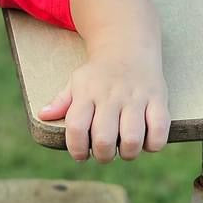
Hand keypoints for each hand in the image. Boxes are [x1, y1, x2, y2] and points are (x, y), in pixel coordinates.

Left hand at [37, 53, 170, 162]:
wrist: (129, 46)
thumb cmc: (99, 73)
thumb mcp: (76, 81)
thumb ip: (62, 101)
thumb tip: (43, 115)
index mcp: (87, 93)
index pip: (76, 127)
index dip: (77, 149)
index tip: (81, 155)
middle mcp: (110, 96)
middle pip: (104, 139)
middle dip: (103, 156)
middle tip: (104, 154)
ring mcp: (135, 98)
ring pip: (132, 139)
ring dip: (128, 153)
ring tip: (125, 150)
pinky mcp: (158, 99)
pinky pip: (159, 130)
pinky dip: (153, 144)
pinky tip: (146, 141)